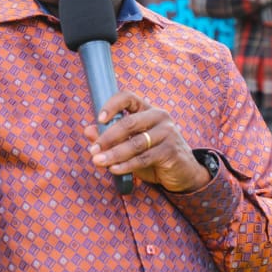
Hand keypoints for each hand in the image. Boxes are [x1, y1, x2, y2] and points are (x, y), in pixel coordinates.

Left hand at [83, 91, 210, 193]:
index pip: (128, 97)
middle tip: (92, 150)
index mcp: (147, 109)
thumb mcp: (130, 146)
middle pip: (129, 123)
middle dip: (107, 137)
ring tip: (98, 161)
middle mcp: (159, 116)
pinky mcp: (170, 151)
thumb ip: (110, 138)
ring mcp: (167, 133)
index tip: (99, 119)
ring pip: (135, 143)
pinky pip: (144, 158)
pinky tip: (114, 169)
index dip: (112, 105)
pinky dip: (126, 165)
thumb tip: (88, 131)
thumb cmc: (153, 156)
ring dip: (113, 153)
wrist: (183, 173)